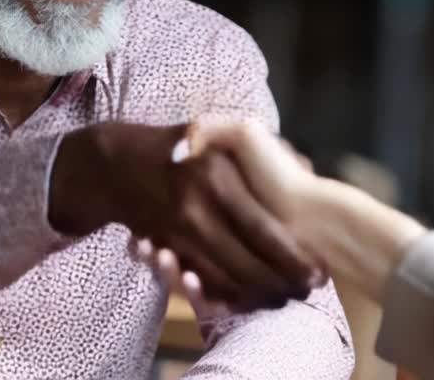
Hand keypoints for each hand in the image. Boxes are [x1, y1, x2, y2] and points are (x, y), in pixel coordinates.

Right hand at [48, 122, 318, 311]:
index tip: (317, 271)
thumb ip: (255, 146)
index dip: (292, 257)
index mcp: (217, 181)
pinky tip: (245, 300)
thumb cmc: (179, 146)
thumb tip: (304, 162)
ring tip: (281, 299)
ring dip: (254, 295)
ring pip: (222, 278)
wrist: (117, 164)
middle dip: (279, 284)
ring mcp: (176, 234)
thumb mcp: (215, 135)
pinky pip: (198, 280)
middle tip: (306, 293)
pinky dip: (222, 295)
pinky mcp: (164, 250)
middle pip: (246, 263)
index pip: (263, 231)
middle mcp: (196, 211)